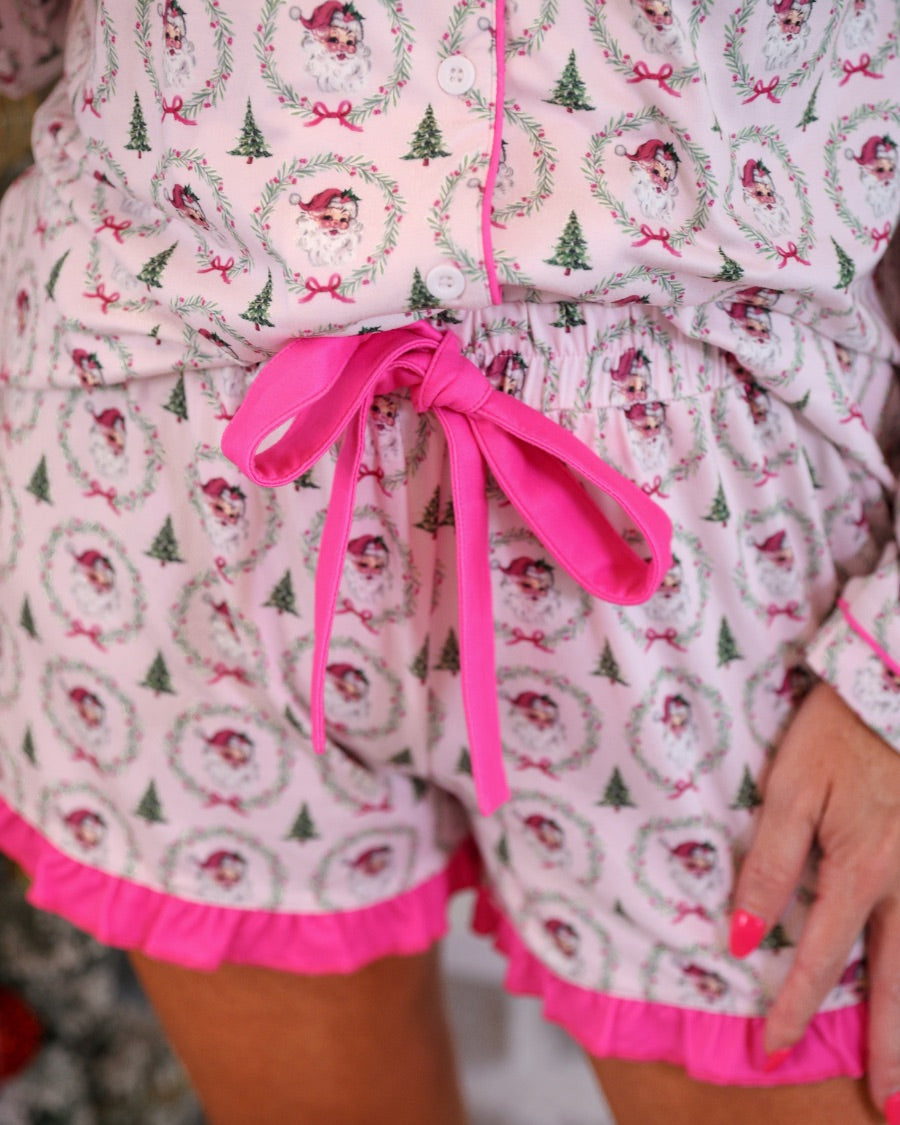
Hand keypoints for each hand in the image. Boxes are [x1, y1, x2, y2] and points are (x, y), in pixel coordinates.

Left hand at [730, 681, 899, 1113]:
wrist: (898, 685)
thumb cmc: (838, 731)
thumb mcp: (789, 787)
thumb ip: (769, 860)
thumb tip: (740, 933)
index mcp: (859, 868)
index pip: (820, 958)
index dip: (793, 1007)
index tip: (770, 1051)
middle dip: (893, 1051)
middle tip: (888, 1109)